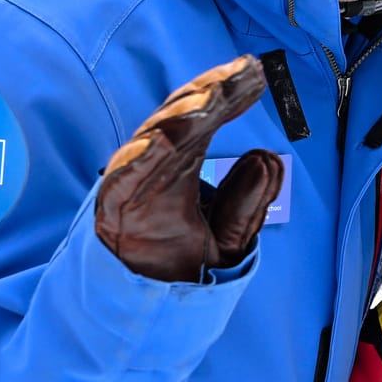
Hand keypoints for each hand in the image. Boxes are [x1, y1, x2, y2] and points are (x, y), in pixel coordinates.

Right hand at [95, 57, 282, 280]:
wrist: (150, 308)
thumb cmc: (181, 267)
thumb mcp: (230, 239)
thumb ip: (249, 203)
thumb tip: (268, 158)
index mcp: (184, 162)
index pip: (208, 117)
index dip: (232, 93)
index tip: (257, 73)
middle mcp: (159, 164)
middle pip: (183, 116)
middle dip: (210, 92)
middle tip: (238, 74)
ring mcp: (134, 182)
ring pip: (155, 138)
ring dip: (180, 117)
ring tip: (210, 99)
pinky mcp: (113, 209)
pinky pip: (122, 178)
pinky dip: (137, 159)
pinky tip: (160, 142)